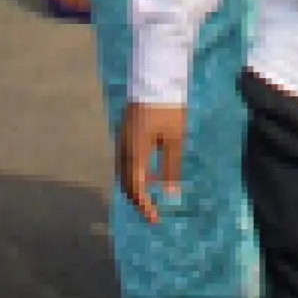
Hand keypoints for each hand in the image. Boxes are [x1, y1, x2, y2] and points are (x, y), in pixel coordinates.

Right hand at [118, 104, 186, 224]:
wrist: (155, 78)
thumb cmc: (168, 108)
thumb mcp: (175, 139)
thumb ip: (171, 167)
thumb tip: (170, 193)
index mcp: (135, 150)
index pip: (135, 186)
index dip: (143, 205)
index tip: (154, 218)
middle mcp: (123, 147)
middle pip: (125, 182)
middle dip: (137, 199)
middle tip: (153, 212)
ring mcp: (121, 139)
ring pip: (124, 172)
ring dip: (135, 187)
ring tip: (151, 198)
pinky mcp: (125, 134)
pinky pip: (126, 161)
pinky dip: (135, 174)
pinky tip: (149, 177)